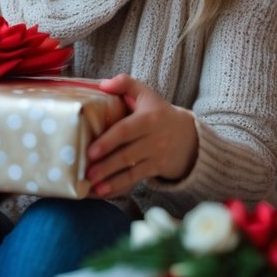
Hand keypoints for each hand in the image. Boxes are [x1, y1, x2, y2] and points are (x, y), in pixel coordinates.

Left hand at [85, 74, 197, 198]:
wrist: (189, 136)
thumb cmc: (158, 113)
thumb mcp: (146, 93)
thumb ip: (125, 83)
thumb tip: (103, 84)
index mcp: (149, 118)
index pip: (126, 131)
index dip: (108, 142)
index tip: (91, 152)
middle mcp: (154, 140)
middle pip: (126, 155)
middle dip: (106, 166)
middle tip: (87, 173)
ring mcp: (156, 157)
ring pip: (131, 171)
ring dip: (111, 181)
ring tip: (93, 188)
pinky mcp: (155, 170)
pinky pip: (135, 181)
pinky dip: (118, 188)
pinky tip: (103, 192)